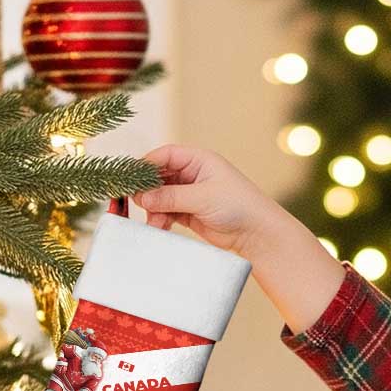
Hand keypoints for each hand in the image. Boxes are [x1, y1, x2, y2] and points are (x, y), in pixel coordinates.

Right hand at [131, 143, 282, 261]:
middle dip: (148, 191)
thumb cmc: (238, 206)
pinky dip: (161, 219)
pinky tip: (159, 227)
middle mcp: (193, 174)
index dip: (147, 165)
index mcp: (199, 160)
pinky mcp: (190, 213)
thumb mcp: (202, 197)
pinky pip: (167, 212)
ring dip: (153, 209)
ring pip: (161, 197)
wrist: (257, 234)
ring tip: (154, 223)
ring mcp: (191, 194)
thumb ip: (171, 197)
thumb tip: (142, 197)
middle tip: (137, 204)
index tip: (133, 180)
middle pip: (160, 177)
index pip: (165, 155)